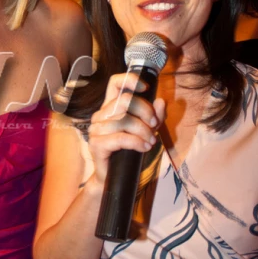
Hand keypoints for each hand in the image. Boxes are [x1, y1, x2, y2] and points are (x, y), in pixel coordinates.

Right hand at [87, 71, 165, 188]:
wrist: (113, 178)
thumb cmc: (128, 152)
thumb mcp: (147, 131)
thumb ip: (155, 117)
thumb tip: (161, 102)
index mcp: (110, 107)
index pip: (115, 83)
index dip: (130, 80)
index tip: (146, 88)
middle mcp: (100, 115)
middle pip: (126, 100)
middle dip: (146, 112)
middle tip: (154, 127)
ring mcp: (96, 129)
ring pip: (125, 120)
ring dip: (144, 131)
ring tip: (151, 141)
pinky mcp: (96, 144)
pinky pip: (120, 138)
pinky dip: (137, 142)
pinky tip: (144, 147)